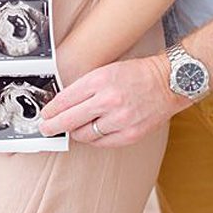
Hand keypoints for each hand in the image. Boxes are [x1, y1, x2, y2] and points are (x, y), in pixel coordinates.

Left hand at [38, 54, 183, 148]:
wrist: (167, 82)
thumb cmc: (137, 73)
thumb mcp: (108, 69)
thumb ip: (87, 86)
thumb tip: (65, 103)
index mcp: (101, 79)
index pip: (67, 99)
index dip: (52, 109)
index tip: (45, 114)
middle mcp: (109, 100)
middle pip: (71, 119)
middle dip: (54, 126)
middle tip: (46, 128)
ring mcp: (120, 119)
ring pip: (86, 134)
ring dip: (75, 133)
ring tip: (71, 130)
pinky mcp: (130, 134)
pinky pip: (102, 143)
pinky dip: (93, 140)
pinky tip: (90, 134)